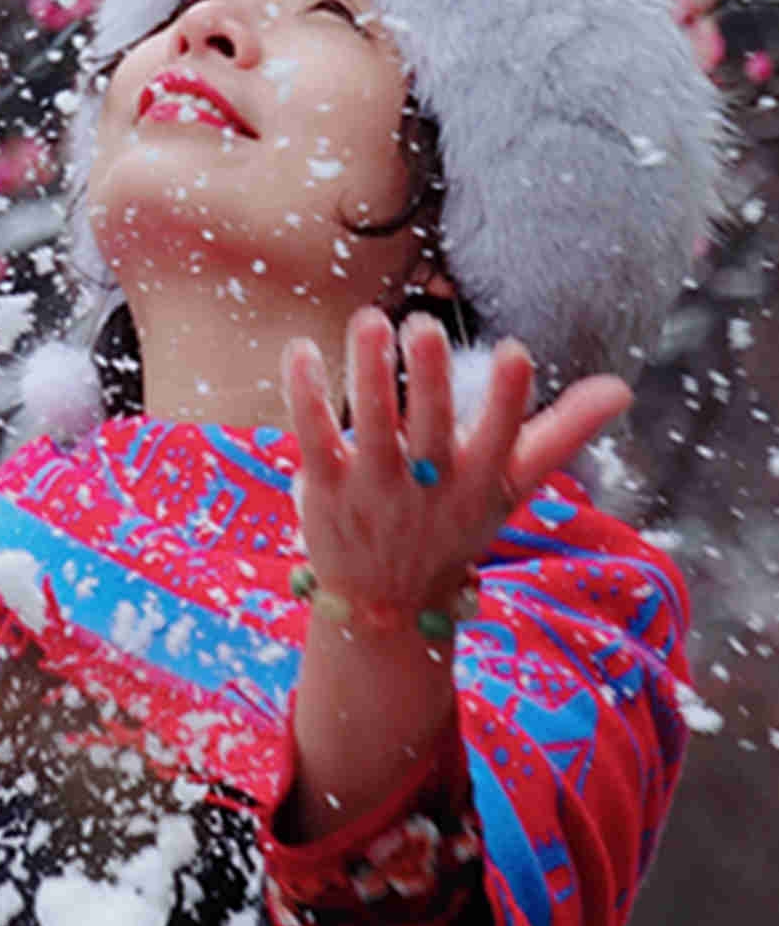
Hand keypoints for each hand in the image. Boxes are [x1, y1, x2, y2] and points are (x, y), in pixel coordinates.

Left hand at [282, 309, 630, 628]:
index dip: (510, 400)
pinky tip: (302, 349)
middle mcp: (428, 483)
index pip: (502, 438)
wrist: (385, 604)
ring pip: (371, 423)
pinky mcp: (324, 485)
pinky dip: (307, 395)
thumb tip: (622, 388)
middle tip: (424, 326)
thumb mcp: (511, 487)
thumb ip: (564, 433)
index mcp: (479, 480)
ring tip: (370, 320)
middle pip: (432, 427)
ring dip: (368, 371)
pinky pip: (314, 435)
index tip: (517, 353)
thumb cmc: (454, 525)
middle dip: (430, 379)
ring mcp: (373, 485)